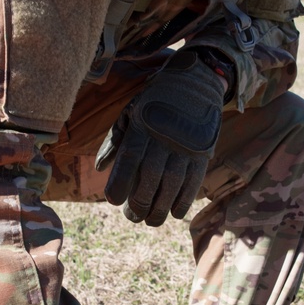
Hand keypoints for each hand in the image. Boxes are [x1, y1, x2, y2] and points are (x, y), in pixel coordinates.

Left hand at [95, 49, 226, 226]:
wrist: (194, 82)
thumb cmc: (154, 102)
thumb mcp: (130, 113)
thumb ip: (115, 140)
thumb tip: (101, 168)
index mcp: (143, 126)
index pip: (130, 158)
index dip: (120, 182)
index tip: (113, 201)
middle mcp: (164, 137)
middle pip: (151, 176)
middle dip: (140, 202)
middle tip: (133, 217)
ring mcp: (185, 145)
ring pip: (172, 183)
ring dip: (161, 207)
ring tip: (151, 221)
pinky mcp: (202, 152)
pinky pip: (193, 181)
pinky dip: (184, 200)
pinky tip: (175, 213)